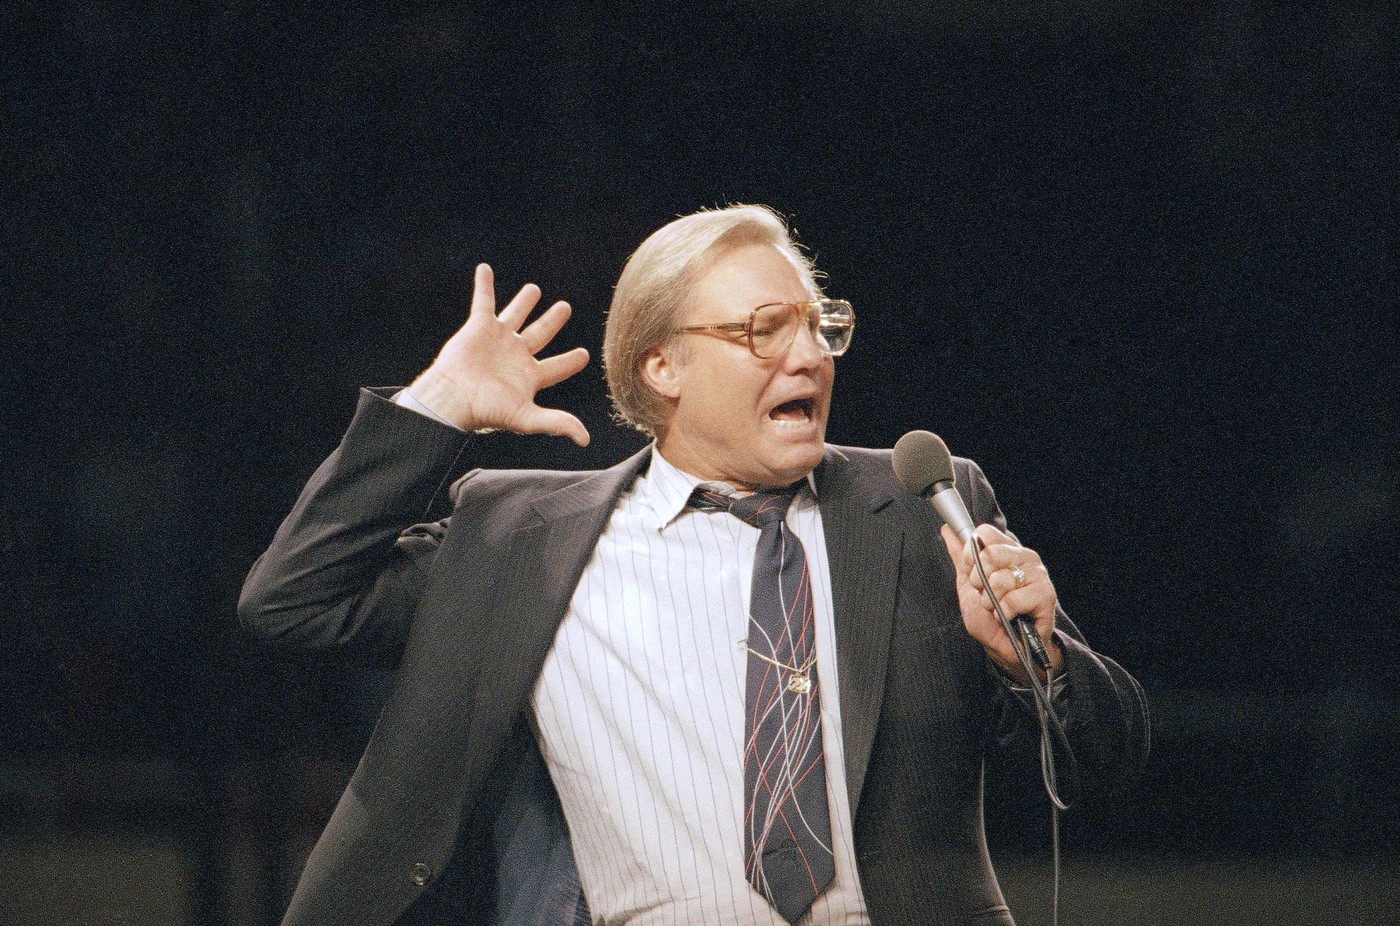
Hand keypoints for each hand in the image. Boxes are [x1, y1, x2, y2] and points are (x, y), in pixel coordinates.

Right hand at [408, 263, 590, 444]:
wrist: (454, 397)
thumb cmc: (487, 410)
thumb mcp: (527, 418)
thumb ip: (557, 423)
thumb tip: (585, 440)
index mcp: (529, 376)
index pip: (557, 367)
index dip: (571, 361)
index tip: (584, 355)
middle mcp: (515, 355)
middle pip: (540, 334)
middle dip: (553, 320)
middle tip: (565, 307)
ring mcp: (497, 340)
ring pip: (515, 315)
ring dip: (524, 301)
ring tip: (534, 289)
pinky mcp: (479, 327)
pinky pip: (483, 301)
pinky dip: (483, 284)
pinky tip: (484, 269)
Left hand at [940, 523, 1061, 682]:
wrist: (1009, 649)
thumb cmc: (991, 618)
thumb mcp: (968, 585)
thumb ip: (960, 557)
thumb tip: (947, 530)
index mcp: (1007, 551)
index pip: (985, 533)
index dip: (971, 554)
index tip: (972, 573)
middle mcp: (1024, 558)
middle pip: (990, 554)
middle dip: (978, 581)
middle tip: (986, 595)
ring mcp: (1037, 575)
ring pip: (999, 580)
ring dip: (991, 602)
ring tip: (999, 609)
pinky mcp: (1045, 595)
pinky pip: (1011, 600)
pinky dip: (1004, 613)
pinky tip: (1011, 617)